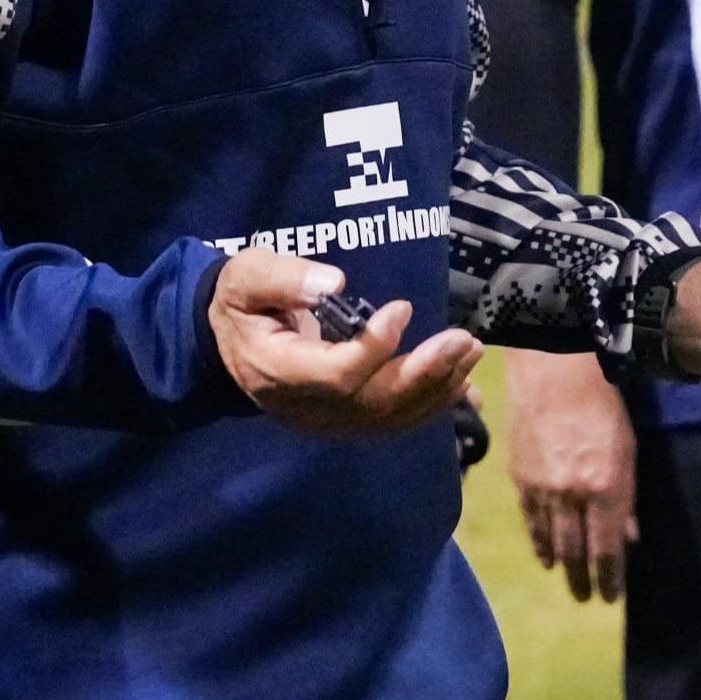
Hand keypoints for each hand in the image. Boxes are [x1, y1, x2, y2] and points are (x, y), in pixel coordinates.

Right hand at [210, 252, 480, 437]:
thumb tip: (335, 281)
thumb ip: (282, 278)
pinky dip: (433, 405)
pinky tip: (465, 387)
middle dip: (425, 372)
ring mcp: (328, 421)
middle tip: (463, 340)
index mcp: (278, 371)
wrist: (230, 344)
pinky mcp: (346, 421)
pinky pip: (394, 422)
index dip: (375, 347)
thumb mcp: (245, 278)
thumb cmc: (241, 304)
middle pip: (374, 402)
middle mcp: (306, 407)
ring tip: (470, 351)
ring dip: (437, 387)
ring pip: (391, 416)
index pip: (337, 374)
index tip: (402, 307)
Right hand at [502, 349, 635, 601]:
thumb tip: (629, 537)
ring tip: (569, 584)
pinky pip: (530, 522)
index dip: (610, 579)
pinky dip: (539, 543)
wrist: (554, 373)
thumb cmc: (602, 410)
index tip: (611, 597)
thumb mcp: (627, 453)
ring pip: (552, 542)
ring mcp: (543, 488)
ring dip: (562, 567)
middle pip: (577, 553)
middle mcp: (572, 495)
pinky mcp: (520, 478)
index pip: (607, 550)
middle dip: (583, 580)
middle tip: (587, 598)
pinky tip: (545, 557)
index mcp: (605, 488)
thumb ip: (626, 499)